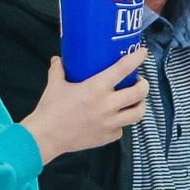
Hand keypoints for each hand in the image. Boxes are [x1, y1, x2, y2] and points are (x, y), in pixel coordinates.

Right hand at [22, 49, 150, 162]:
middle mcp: (107, 105)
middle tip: (139, 82)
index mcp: (96, 88)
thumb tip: (58, 59)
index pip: (123, 68)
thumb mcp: (54, 85)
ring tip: (136, 101)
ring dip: (140, 105)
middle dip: (144, 85)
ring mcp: (109, 123)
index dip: (137, 58)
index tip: (143, 52)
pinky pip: (121, 129)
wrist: (45, 137)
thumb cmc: (50, 109)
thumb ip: (58, 70)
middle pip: (139, 93)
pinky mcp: (106, 137)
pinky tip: (115, 120)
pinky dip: (121, 123)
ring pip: (137, 113)